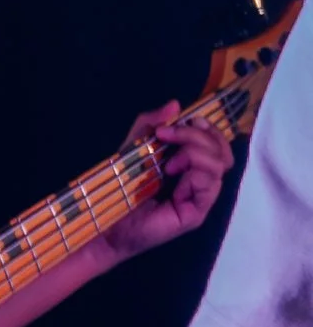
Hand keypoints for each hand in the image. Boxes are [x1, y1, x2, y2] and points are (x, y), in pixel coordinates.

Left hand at [109, 103, 232, 258]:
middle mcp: (201, 182)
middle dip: (198, 135)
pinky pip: (210, 183)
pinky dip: (193, 168)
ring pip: (219, 164)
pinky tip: (169, 171)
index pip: (217, 145)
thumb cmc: (118, 189)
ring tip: (167, 160)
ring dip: (194, 150)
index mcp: (191, 167)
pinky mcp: (196, 213)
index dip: (208, 128)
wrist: (103, 223)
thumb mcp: (133, 147)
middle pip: (222, 151)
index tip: (186, 119)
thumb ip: (150, 125)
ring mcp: (201, 199)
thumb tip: (175, 104)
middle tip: (168, 135)